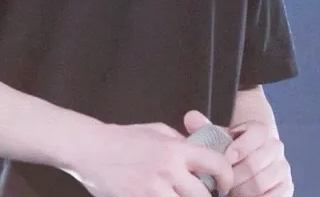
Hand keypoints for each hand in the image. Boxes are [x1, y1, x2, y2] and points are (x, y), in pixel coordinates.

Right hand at [67, 120, 234, 196]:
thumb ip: (179, 142)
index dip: (227, 177)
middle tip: (202, 196)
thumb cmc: (124, 137)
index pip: (216, 163)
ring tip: (180, 196)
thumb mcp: (156, 130)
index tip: (224, 185)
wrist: (92, 150)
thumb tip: (199, 153)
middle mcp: (169, 171)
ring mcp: (153, 191)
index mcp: (175, 149)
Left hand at [184, 113, 292, 196]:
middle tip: (223, 182)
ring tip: (231, 192)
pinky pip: (275, 196)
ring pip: (262, 182)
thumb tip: (191, 118)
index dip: (241, 147)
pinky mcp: (286, 188)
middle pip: (255, 162)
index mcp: (260, 131)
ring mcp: (282, 168)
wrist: (243, 163)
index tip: (227, 158)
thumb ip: (204, 127)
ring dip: (243, 190)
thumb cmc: (227, 150)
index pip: (258, 133)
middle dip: (235, 175)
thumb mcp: (216, 137)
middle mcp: (275, 147)